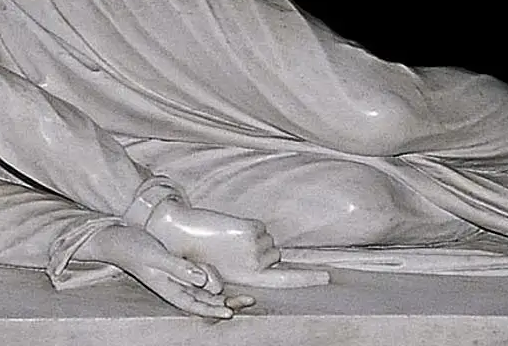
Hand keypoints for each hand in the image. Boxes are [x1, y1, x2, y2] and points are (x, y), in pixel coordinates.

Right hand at [79, 224, 256, 319]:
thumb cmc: (133, 247)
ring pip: (204, 291)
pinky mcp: (176, 267)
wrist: (116, 237)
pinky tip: (221, 278)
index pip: (196, 306)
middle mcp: (175, 286)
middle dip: (227, 303)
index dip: (214, 310)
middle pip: (205, 301)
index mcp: (169, 289)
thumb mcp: (156, 256)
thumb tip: (201, 280)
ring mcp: (176, 278)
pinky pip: (198, 278)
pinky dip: (211, 280)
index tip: (231, 312)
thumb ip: (178, 268)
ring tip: (243, 293)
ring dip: (222, 294)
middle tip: (250, 300)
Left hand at [147, 203, 331, 287]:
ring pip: (268, 239)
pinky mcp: (248, 230)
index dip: (309, 279)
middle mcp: (256, 267)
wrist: (178, 233)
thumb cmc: (199, 253)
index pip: (286, 281)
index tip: (329, 277)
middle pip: (277, 254)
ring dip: (255, 238)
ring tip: (230, 240)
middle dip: (263, 250)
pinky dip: (250, 226)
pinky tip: (230, 230)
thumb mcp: (225, 269)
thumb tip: (272, 261)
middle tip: (238, 248)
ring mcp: (253, 248)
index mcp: (249, 280)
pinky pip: (260, 227)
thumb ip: (248, 269)